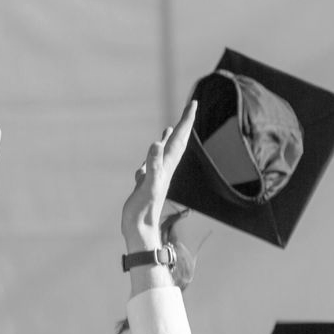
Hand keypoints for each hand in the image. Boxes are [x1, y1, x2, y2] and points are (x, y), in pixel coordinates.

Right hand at [121, 100, 197, 252]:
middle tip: (191, 107)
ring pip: (166, 151)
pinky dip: (155, 153)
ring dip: (170, 138)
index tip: (193, 103)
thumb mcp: (147, 186)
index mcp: (167, 166)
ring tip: (173, 127)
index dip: (186, 120)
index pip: (179, 138)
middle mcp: (165, 168)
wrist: (140, 231)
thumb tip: (156, 144)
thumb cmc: (143, 211)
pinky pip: (153, 162)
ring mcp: (156, 175)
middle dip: (184, 124)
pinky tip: (153, 151)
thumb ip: (153, 166)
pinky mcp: (147, 182)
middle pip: (177, 141)